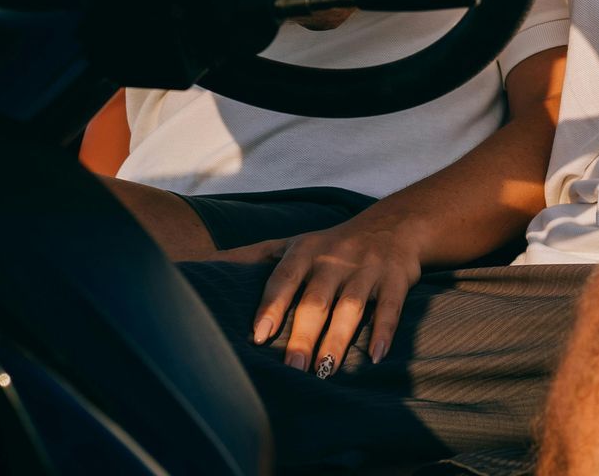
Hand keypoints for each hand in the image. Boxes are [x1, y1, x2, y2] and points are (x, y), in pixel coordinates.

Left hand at [219, 214, 425, 375]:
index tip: (259, 335)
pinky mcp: (397, 279)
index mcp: (306, 250)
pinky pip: (391, 308)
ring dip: (338, 340)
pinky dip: (383, 331)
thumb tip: (201, 265)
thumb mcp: (293, 244)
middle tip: (292, 370)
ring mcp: (368, 269)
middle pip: (317, 300)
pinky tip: (374, 356)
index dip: (272, 305)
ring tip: (325, 372)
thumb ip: (253, 258)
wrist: (395, 226)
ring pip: (351, 308)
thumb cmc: (332, 245)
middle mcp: (336, 258)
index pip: (285, 277)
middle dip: (304, 335)